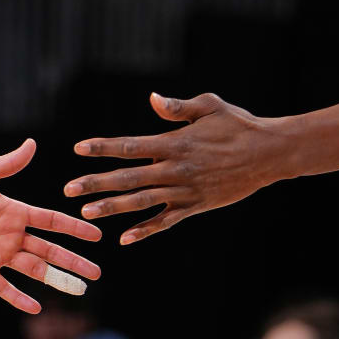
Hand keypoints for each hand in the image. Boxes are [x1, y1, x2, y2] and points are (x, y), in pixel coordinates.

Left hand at [0, 139, 102, 312]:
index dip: (73, 228)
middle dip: (73, 260)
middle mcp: (11, 235)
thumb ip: (8, 163)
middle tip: (97, 272)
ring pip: (34, 270)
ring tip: (79, 290)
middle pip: (49, 250)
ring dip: (56, 280)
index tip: (96, 235)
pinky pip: (4, 287)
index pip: (51, 221)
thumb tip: (32, 143)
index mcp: (15, 212)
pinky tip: (36, 308)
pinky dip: (19, 298)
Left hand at [68, 93, 289, 242]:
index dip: (103, 148)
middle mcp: (176, 169)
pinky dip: (147, 230)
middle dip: (96, 183)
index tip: (78, 149)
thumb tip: (152, 100)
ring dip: (113, 208)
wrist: (270, 154)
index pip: (130, 147)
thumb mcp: (210, 106)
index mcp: (175, 143)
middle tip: (68, 190)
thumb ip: (178, 107)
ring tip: (87, 213)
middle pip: (128, 178)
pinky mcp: (197, 206)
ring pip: (142, 202)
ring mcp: (185, 191)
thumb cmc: (238, 125)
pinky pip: (167, 221)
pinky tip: (126, 239)